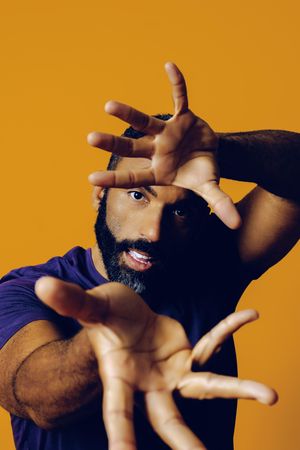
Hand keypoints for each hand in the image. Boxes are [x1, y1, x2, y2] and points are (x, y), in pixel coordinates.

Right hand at [35, 277, 276, 449]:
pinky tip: (249, 314)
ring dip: (237, 388)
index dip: (121, 438)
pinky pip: (212, 344)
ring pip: (207, 386)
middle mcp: (149, 384)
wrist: (126, 318)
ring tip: (270, 396)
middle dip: (186, 442)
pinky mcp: (189, 357)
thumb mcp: (91, 306)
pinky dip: (228, 329)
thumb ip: (72, 302)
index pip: (118, 412)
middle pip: (170, 419)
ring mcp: (173, 374)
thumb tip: (42, 285)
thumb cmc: (105, 317)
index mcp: (120, 377)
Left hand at [87, 62, 240, 228]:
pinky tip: (170, 66)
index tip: (91, 179)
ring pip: (145, 121)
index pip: (133, 177)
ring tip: (108, 106)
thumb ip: (220, 204)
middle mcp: (158, 151)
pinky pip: (180, 97)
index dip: (114, 178)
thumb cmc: (203, 174)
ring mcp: (168, 133)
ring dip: (128, 114)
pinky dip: (177, 84)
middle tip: (90, 138)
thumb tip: (237, 225)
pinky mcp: (182, 116)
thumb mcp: (211, 189)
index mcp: (159, 171)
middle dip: (112, 143)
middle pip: (131, 146)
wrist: (210, 155)